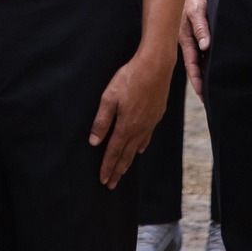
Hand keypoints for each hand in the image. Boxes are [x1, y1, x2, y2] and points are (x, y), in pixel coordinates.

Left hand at [90, 46, 174, 187]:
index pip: (113, 152)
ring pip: (137, 148)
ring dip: (128, 162)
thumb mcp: (109, 97)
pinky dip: (141, 147)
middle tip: (112, 184)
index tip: (103, 180)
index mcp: (126, 126)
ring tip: (123, 172)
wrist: (156, 66)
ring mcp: (150, 123)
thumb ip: (102, 121)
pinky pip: (147, 137)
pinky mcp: (157, 115)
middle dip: (117, 171)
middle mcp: (139, 128)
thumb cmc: (131, 78)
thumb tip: (94, 142)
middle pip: (126, 155)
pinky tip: (139, 149)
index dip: (107, 167)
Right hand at [179, 0, 210, 98]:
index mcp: (185, 38)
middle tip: (207, 98)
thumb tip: (205, 47)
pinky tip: (213, 67)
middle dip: (200, 81)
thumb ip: (201, 28)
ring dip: (204, 71)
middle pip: (195, 65)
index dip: (197, 80)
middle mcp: (189, 40)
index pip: (192, 65)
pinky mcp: (198, 32)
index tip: (203, 94)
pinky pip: (202, 50)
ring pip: (199, 59)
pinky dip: (207, 60)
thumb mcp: (197, 11)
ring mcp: (193, 37)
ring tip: (211, 88)